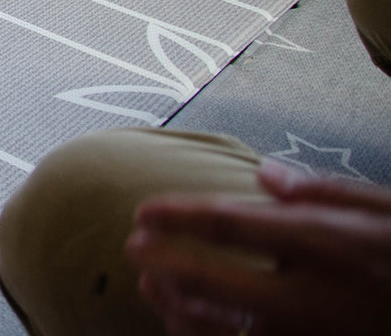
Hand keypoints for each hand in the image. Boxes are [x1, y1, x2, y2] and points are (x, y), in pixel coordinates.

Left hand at [125, 159, 390, 334]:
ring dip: (178, 308)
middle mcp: (313, 296)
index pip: (230, 224)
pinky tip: (189, 328)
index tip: (142, 210)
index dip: (178, 216)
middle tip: (131, 246)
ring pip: (223, 329)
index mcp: (325, 244)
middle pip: (213, 281)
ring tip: (150, 288)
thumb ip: (322, 193)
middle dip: (164, 262)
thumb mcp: (385, 210)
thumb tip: (266, 176)